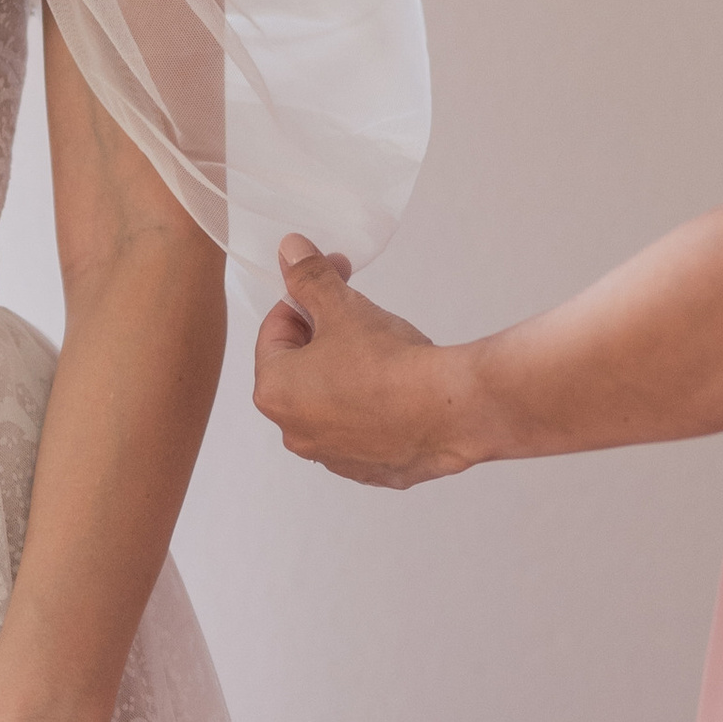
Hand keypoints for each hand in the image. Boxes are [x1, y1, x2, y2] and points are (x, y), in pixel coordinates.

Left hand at [253, 236, 471, 487]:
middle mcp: (295, 433)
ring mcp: (333, 457)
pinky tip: (399, 387)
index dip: (303, 301)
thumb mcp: (342, 308)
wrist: (448, 411)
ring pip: (331, 401)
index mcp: (274, 392)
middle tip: (356, 315)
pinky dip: (374, 406)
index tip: (327, 285)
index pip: (274, 332)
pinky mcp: (371, 470)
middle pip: (300, 369)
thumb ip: (309, 278)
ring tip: (382, 352)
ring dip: (346, 373)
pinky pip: (363, 429)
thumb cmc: (388, 363)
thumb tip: (290, 251)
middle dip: (324, 337)